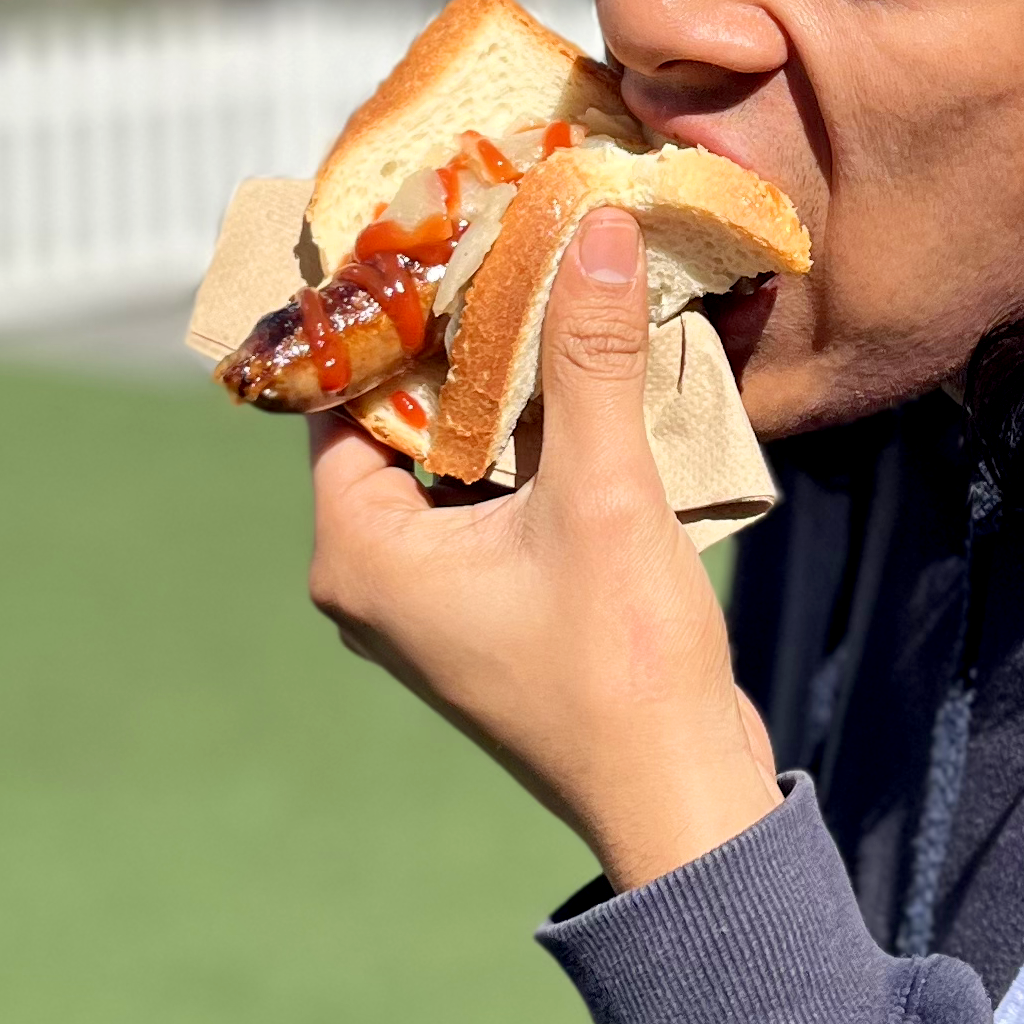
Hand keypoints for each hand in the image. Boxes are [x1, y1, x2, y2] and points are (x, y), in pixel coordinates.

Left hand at [303, 207, 783, 893]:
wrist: (680, 800)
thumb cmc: (620, 664)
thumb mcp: (602, 490)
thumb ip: (590, 355)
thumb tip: (593, 224)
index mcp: (358, 551)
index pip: (343, 393)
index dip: (388, 308)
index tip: (435, 223)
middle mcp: (374, 576)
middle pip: (401, 417)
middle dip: (456, 333)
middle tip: (504, 234)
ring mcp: (433, 598)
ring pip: (452, 453)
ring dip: (502, 382)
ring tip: (550, 283)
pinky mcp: (490, 608)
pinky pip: (491, 494)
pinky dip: (530, 436)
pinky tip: (585, 375)